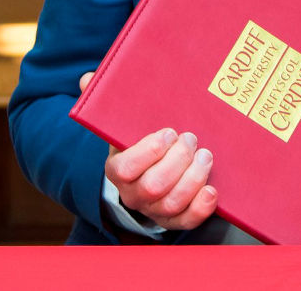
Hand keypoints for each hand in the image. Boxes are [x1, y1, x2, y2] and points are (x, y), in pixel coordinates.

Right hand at [79, 72, 217, 230]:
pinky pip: (186, 221)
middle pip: (153, 187)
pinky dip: (201, 207)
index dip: (148, 152)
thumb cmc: (142, 140)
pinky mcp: (176, 218)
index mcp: (118, 169)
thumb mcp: (125, 121)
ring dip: (193, 178)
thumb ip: (105, 101)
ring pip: (171, 203)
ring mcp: (155, 208)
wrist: (154, 170)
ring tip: (205, 155)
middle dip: (177, 161)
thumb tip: (88, 79)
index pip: (125, 169)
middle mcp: (134, 193)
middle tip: (191, 138)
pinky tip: (212, 189)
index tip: (169, 132)